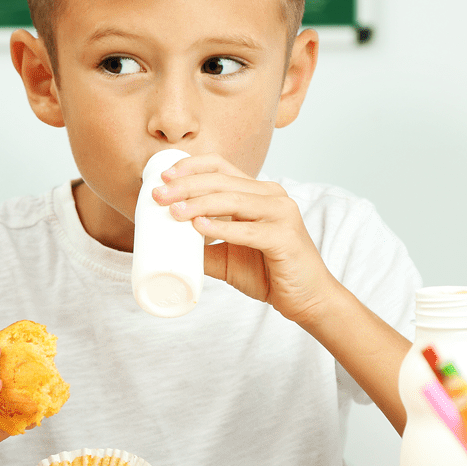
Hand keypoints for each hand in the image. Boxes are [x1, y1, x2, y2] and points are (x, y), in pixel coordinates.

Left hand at [152, 153, 341, 325]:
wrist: (307, 299)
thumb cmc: (270, 273)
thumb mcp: (228, 257)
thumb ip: (203, 247)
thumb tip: (166, 245)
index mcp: (259, 192)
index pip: (221, 166)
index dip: (191, 167)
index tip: (163, 178)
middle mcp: (272, 195)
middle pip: (222, 180)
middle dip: (186, 185)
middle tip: (158, 196)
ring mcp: (281, 214)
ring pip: (233, 200)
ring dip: (199, 203)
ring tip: (173, 211)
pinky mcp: (285, 237)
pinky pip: (248, 230)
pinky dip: (222, 227)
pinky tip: (200, 227)